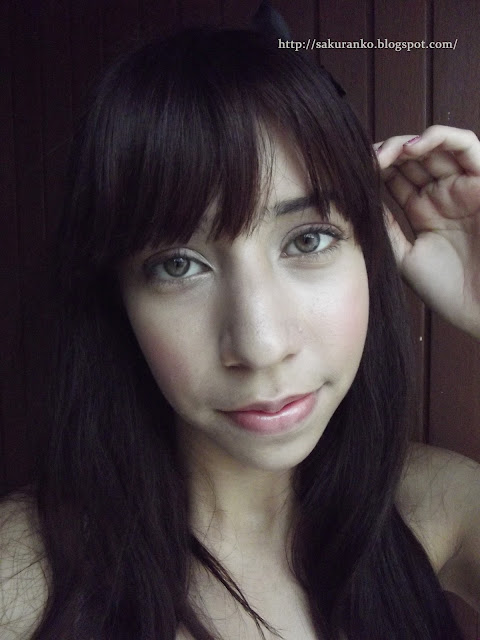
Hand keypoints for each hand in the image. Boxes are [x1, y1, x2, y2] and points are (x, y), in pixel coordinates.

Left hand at [375, 125, 479, 339]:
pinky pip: (467, 144)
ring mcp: (463, 186)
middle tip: (364, 159)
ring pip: (434, 146)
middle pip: (410, 158)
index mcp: (423, 211)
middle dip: (385, 153)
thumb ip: (387, 228)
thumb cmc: (447, 289)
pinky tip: (413, 147)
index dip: (373, 168)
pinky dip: (440, 137)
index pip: (395, 177)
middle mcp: (443, 194)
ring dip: (405, 143)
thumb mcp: (405, 257)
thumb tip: (359, 203)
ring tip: (385, 154)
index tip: (351, 172)